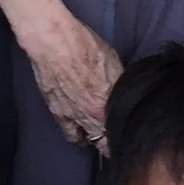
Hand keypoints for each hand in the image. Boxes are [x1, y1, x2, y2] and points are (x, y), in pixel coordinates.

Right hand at [24, 12, 123, 151]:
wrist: (54, 41)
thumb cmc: (84, 45)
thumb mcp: (114, 62)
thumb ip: (119, 84)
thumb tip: (123, 94)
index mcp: (108, 104)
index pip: (120, 132)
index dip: (125, 134)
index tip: (129, 134)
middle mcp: (91, 116)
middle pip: (104, 142)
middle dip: (111, 141)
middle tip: (116, 138)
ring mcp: (73, 117)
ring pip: (87, 141)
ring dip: (94, 139)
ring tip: (99, 137)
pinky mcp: (57, 113)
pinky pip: (69, 134)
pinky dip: (77, 136)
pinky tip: (80, 135)